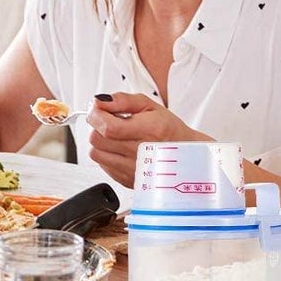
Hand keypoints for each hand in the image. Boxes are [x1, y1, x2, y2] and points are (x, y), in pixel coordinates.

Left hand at [86, 94, 205, 186]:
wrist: (185, 156)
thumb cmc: (169, 130)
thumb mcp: (150, 106)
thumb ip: (123, 100)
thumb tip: (100, 101)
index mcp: (148, 131)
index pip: (108, 127)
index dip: (96, 116)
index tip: (97, 110)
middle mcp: (140, 153)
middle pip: (97, 139)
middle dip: (99, 126)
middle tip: (111, 122)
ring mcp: (133, 170)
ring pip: (96, 154)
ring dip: (101, 142)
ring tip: (117, 137)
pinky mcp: (127, 180)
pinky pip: (103, 166)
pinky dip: (107, 155)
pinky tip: (122, 149)